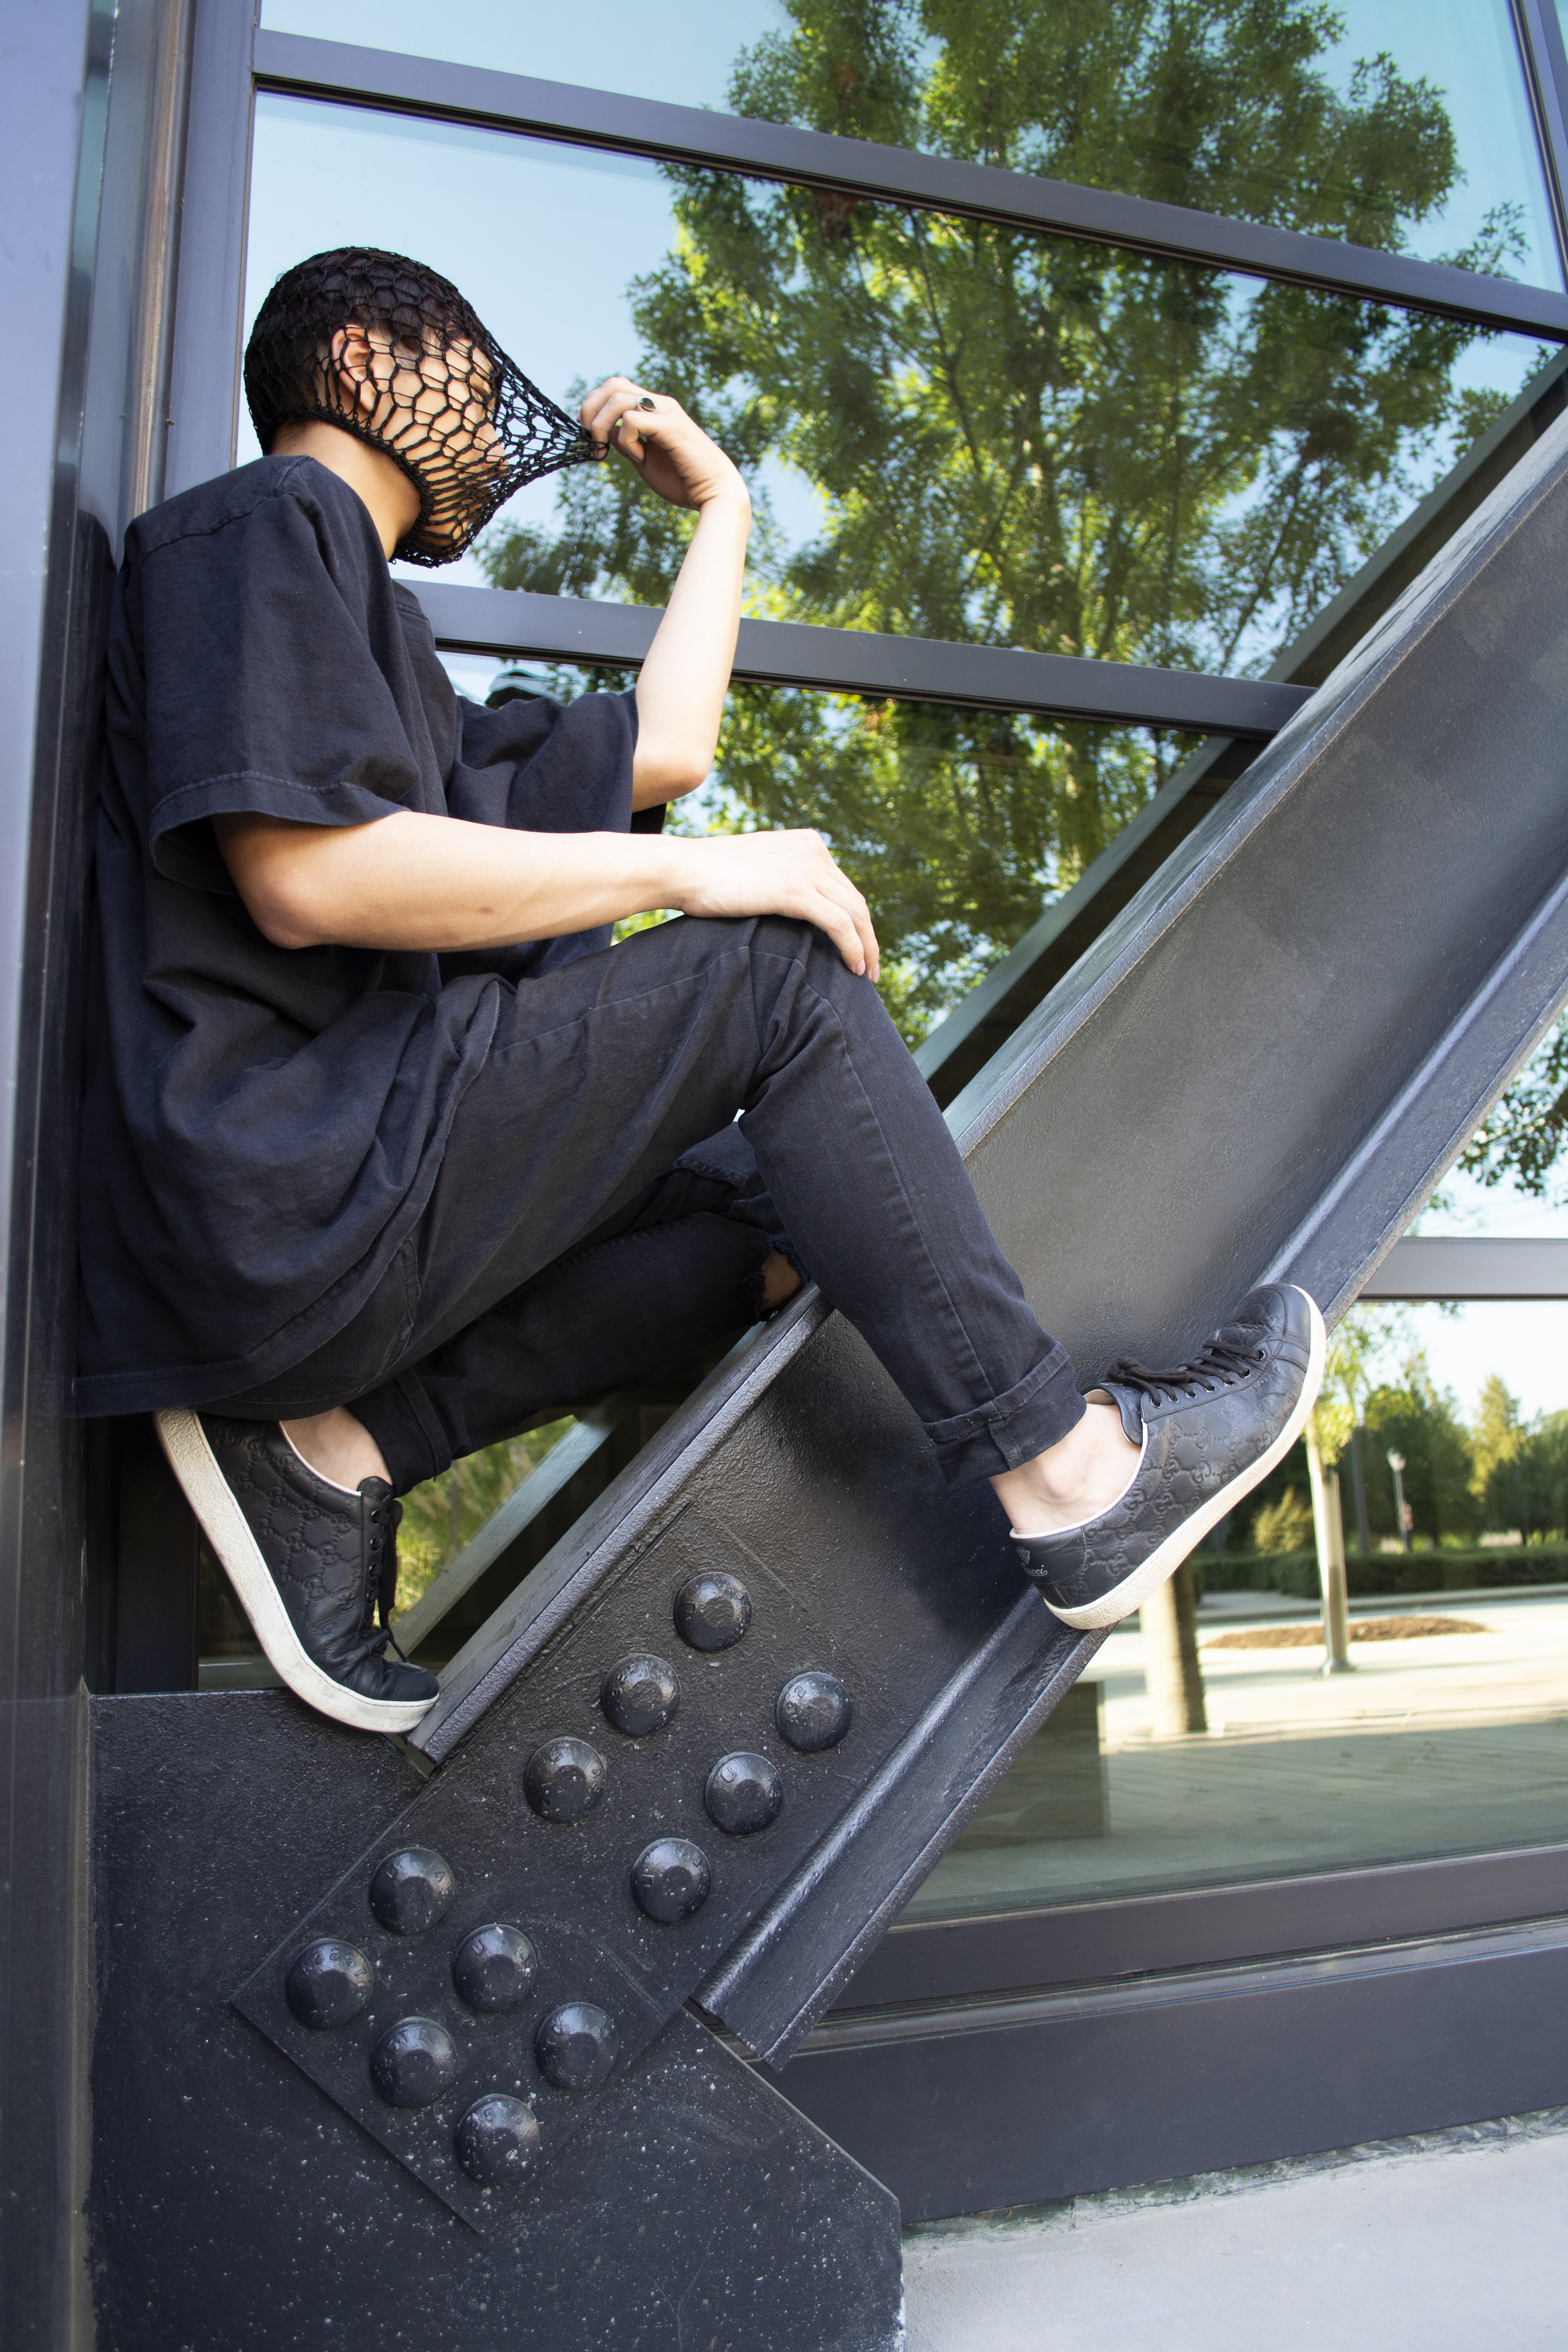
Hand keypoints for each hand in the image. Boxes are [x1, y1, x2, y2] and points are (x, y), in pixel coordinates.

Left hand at [580, 376, 749, 512]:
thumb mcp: (643, 459)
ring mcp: (666, 412)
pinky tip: (638, 457)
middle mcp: (660, 403)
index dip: (594, 408)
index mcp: (654, 409)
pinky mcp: (671, 425)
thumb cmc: (682, 481)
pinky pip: (632, 420)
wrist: (715, 493)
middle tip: (591, 438)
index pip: (615, 389)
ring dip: (601, 425)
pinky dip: (626, 440)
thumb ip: (626, 442)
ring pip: (618, 398)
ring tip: (606, 451)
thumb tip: (604, 432)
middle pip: (613, 383)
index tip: (591, 438)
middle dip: (591, 409)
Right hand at [665, 829, 879, 980]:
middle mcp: (814, 850)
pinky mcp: (796, 889)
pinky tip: (853, 968)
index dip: (855, 919)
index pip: (843, 886)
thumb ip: (781, 880)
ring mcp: (807, 867)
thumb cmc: (707, 877)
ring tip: (866, 974)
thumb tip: (791, 908)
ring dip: (867, 947)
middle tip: (870, 967)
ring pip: (855, 913)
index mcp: (807, 843)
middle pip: (855, 899)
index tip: (858, 946)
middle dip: (868, 936)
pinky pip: (839, 924)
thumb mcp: (756, 870)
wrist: (683, 869)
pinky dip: (852, 948)